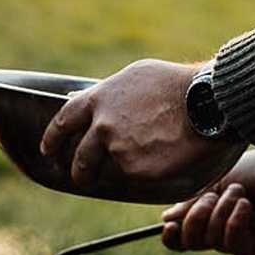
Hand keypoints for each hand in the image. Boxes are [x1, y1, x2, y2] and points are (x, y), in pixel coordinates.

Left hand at [39, 58, 239, 195]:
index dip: (52, 138)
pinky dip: (148, 173)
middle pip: (80, 158)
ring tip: (148, 159)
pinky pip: (138, 178)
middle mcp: (103, 127)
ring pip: (114, 168)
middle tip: (83, 177)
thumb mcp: (136, 76)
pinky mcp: (137, 171)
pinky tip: (167, 159)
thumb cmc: (176, 84)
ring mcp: (119, 151)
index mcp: (99, 100)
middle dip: (79, 172)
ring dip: (124, 167)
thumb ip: (111, 93)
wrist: (206, 102)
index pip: (64, 122)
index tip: (48, 150)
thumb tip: (93, 100)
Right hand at [159, 150, 254, 254]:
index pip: (184, 236)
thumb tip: (167, 218)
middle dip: (195, 216)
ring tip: (239, 192)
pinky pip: (231, 245)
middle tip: (211, 196)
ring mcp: (241, 241)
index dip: (173, 235)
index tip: (168, 223)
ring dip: (220, 211)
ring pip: (211, 240)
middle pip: (191, 242)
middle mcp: (225, 230)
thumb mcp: (216, 180)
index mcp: (214, 213)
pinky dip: (234, 221)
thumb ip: (192, 201)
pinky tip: (248, 206)